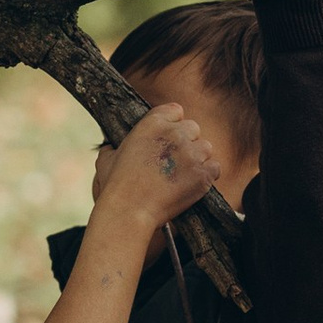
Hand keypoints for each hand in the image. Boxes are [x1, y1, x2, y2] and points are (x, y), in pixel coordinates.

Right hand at [95, 101, 223, 230]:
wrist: (130, 211)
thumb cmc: (116, 187)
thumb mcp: (107, 158)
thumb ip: (114, 147)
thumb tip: (112, 148)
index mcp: (153, 123)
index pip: (176, 111)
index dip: (173, 125)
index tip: (168, 138)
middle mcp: (175, 133)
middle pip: (193, 128)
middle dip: (187, 142)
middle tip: (175, 160)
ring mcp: (191, 153)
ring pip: (206, 148)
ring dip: (198, 158)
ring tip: (184, 174)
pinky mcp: (203, 174)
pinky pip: (215, 167)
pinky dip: (207, 175)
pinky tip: (194, 183)